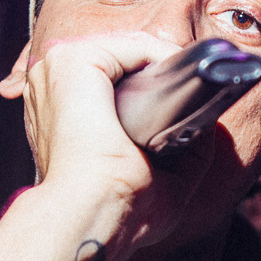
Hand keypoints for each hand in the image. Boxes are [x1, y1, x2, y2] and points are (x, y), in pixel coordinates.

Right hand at [6, 33, 217, 260]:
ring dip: (165, 62)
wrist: (93, 216)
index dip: (148, 87)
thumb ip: (182, 152)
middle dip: (160, 73)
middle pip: (119, 63)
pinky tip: (182, 76)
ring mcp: (56, 70)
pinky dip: (163, 55)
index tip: (181, 101)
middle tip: (196, 91)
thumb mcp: (157, 181)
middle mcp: (50, 86)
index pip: (108, 82)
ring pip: (127, 50)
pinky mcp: (72, 61)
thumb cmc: (115, 212)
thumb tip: (210, 124)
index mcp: (59, 112)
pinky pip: (131, 44)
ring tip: (195, 83)